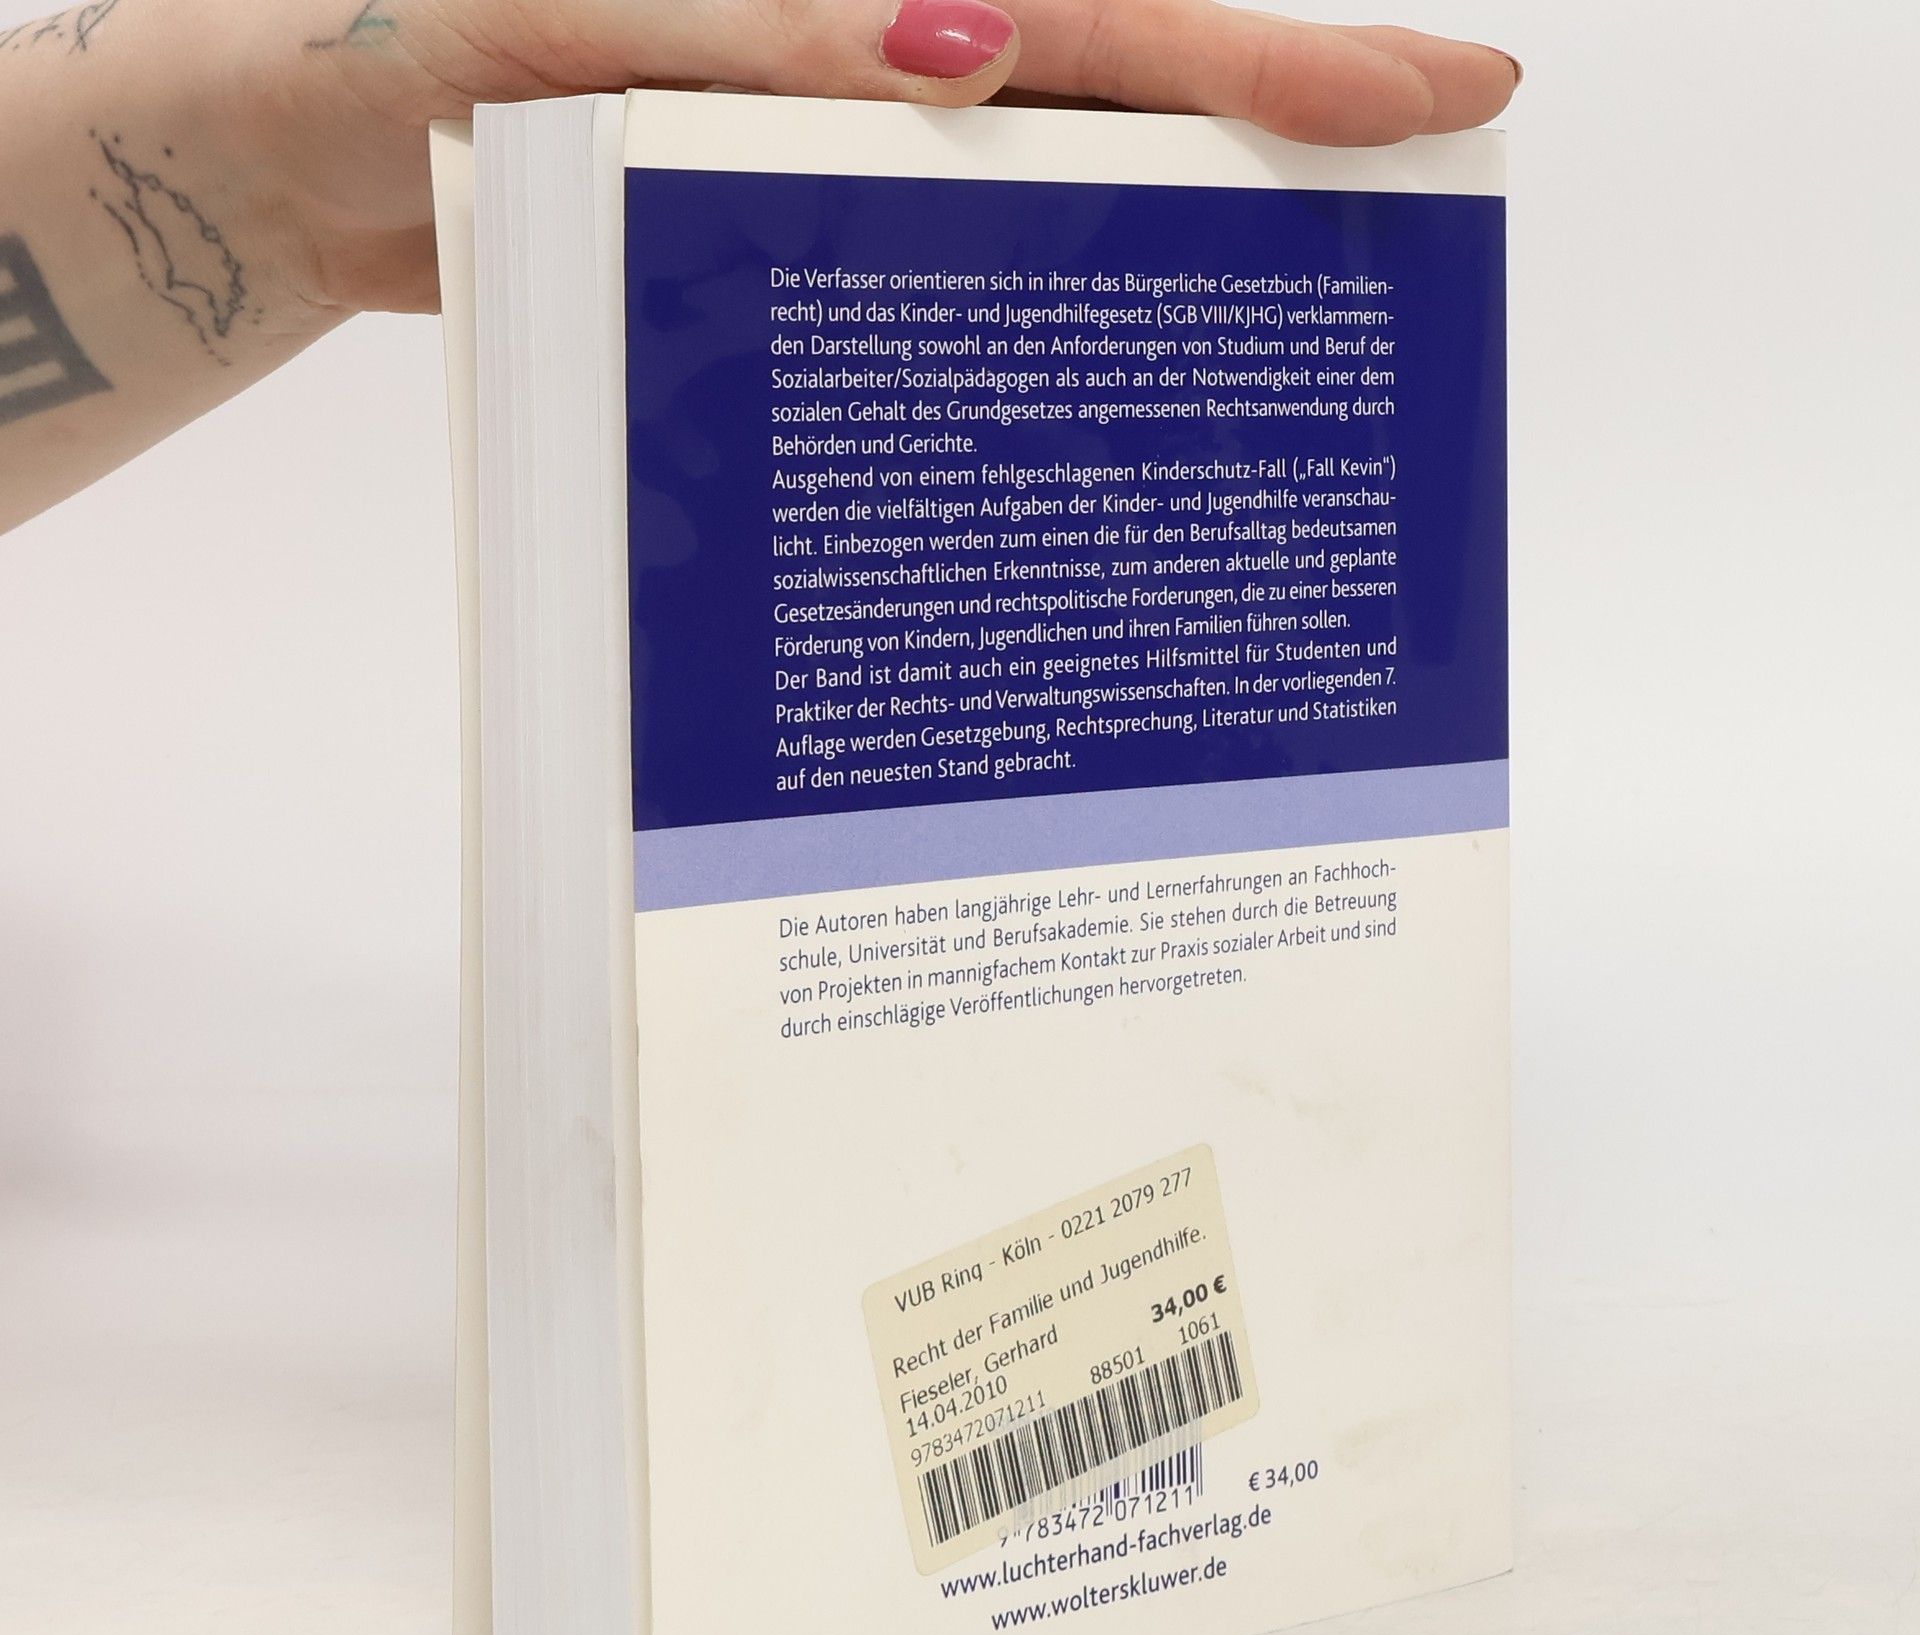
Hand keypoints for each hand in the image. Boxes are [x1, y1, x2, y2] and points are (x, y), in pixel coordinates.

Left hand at [252, 0, 1519, 314]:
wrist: (279, 136)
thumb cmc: (391, 33)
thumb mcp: (569, 13)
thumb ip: (764, 20)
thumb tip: (971, 47)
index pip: (1104, 14)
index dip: (1278, 55)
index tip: (1443, 88)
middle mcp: (862, 49)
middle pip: (1105, 98)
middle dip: (1260, 153)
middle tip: (1410, 220)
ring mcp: (823, 142)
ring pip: (1024, 193)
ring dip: (1138, 254)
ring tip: (1270, 337)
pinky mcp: (771, 224)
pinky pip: (914, 265)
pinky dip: (988, 316)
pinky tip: (1056, 381)